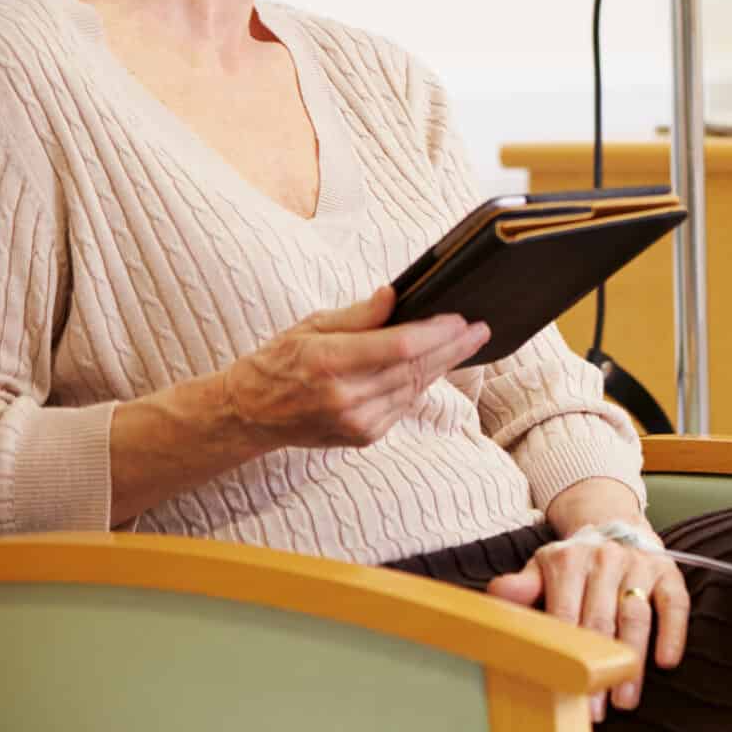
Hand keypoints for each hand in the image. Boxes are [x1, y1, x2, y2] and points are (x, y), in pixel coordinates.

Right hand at [222, 285, 488, 449]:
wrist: (250, 414)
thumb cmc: (279, 361)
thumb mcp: (311, 325)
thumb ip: (357, 314)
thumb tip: (393, 295)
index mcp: (328, 363)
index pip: (399, 347)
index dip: (436, 333)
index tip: (461, 319)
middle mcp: (345, 397)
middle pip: (415, 368)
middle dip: (454, 348)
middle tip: (482, 330)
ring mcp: (356, 422)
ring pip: (415, 388)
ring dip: (443, 365)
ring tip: (466, 343)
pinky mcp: (364, 436)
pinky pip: (404, 405)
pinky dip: (420, 384)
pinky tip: (434, 367)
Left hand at [487, 481, 688, 720]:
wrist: (613, 526)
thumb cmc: (574, 563)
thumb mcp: (542, 570)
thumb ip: (522, 586)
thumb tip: (499, 592)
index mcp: (569, 561)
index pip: (565, 615)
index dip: (567, 656)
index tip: (565, 691)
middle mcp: (605, 559)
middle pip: (601, 621)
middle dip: (598, 668)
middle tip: (594, 710)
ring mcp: (638, 564)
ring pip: (636, 616)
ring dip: (632, 661)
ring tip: (625, 699)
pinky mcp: (666, 571)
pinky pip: (674, 603)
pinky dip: (672, 632)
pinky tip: (666, 661)